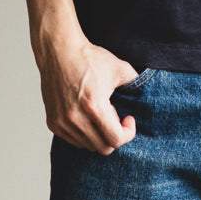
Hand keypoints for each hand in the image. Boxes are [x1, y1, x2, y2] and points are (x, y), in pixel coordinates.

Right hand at [35, 34, 139, 154]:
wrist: (59, 51)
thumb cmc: (88, 58)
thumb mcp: (119, 68)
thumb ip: (136, 84)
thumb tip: (147, 94)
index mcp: (93, 106)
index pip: (115, 140)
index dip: (128, 133)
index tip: (128, 119)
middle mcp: (75, 118)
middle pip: (103, 147)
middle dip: (114, 135)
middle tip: (114, 114)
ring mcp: (62, 122)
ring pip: (88, 146)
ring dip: (99, 134)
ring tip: (99, 112)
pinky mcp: (53, 122)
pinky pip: (74, 140)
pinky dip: (85, 134)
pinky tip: (87, 114)